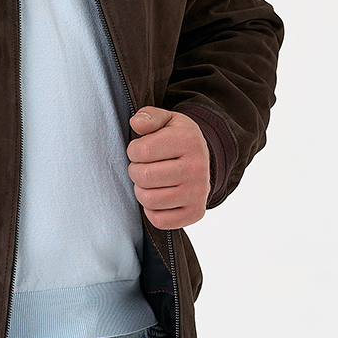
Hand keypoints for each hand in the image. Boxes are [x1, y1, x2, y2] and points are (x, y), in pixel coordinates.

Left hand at [126, 107, 210, 228]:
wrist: (203, 160)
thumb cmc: (177, 139)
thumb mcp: (167, 120)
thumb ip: (149, 116)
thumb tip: (136, 123)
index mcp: (189, 141)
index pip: (141, 151)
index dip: (133, 151)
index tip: (141, 150)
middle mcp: (197, 168)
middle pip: (143, 176)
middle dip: (135, 171)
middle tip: (142, 167)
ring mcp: (198, 192)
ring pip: (149, 200)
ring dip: (141, 191)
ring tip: (148, 182)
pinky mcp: (195, 212)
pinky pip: (159, 220)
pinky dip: (152, 211)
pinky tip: (158, 197)